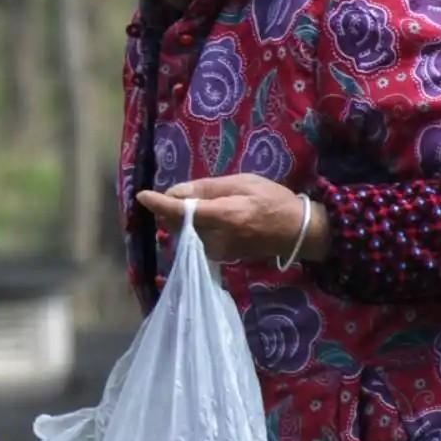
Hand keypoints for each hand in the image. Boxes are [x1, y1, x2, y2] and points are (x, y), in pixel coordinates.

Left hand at [136, 174, 326, 266]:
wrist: (298, 233)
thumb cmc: (273, 200)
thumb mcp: (243, 183)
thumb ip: (207, 188)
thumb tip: (175, 193)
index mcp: (223, 216)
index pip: (180, 213)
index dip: (159, 204)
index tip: (142, 196)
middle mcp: (216, 239)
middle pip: (177, 225)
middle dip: (170, 209)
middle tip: (181, 193)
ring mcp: (218, 252)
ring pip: (184, 234)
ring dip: (180, 220)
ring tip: (197, 204)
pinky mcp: (221, 257)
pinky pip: (195, 241)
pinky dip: (192, 229)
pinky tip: (206, 218)